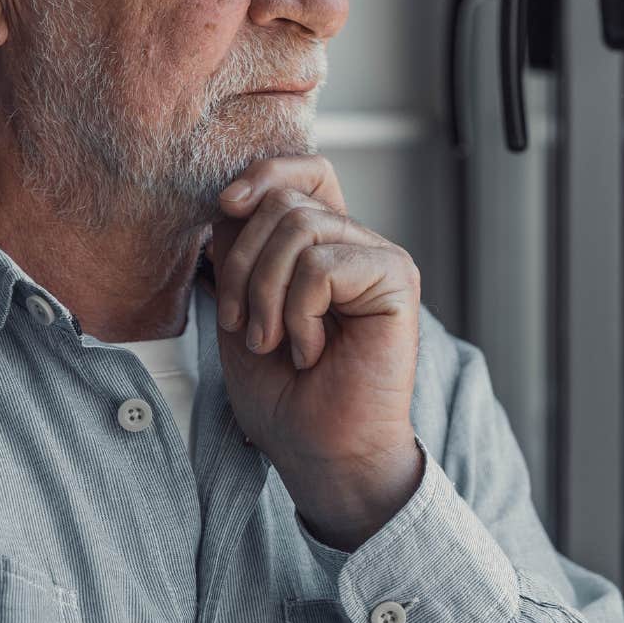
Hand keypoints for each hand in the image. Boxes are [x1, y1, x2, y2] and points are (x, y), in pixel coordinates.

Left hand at [203, 155, 423, 550]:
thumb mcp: (240, 306)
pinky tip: (311, 352)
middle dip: (243, 266)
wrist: (317, 451)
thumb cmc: (283, 392)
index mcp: (324, 244)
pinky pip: (322, 266)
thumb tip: (231, 200)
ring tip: (278, 345)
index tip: (227, 207)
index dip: (264, 174)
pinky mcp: (396, 280)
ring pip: (299, 229)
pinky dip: (299, 314)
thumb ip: (240, 248)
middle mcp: (356, 244)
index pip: (304, 171)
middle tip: (248, 328)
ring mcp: (379, 258)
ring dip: (266, 296)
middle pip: (285, 202)